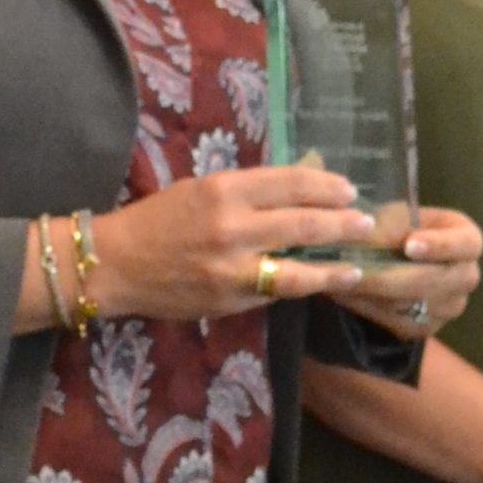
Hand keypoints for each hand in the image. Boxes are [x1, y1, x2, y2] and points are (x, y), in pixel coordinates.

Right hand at [89, 165, 385, 321]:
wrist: (116, 264)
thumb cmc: (157, 219)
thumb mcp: (199, 189)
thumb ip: (245, 192)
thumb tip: (297, 191)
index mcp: (223, 190)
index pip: (290, 183)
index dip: (326, 186)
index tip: (347, 190)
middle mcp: (232, 227)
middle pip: (303, 224)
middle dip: (342, 224)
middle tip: (366, 224)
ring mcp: (232, 268)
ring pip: (298, 269)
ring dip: (334, 266)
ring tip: (356, 265)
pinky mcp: (229, 299)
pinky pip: (274, 292)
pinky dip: (301, 288)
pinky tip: (319, 284)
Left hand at [337, 205, 482, 338]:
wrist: (392, 258)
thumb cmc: (399, 228)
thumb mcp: (395, 217)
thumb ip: (388, 226)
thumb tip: (367, 232)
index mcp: (468, 241)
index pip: (467, 244)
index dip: (440, 246)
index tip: (410, 245)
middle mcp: (466, 277)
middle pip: (434, 281)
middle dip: (390, 276)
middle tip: (355, 269)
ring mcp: (450, 307)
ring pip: (411, 304)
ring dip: (372, 293)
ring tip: (340, 278)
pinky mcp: (427, 327)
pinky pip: (397, 322)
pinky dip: (368, 307)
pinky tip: (345, 293)